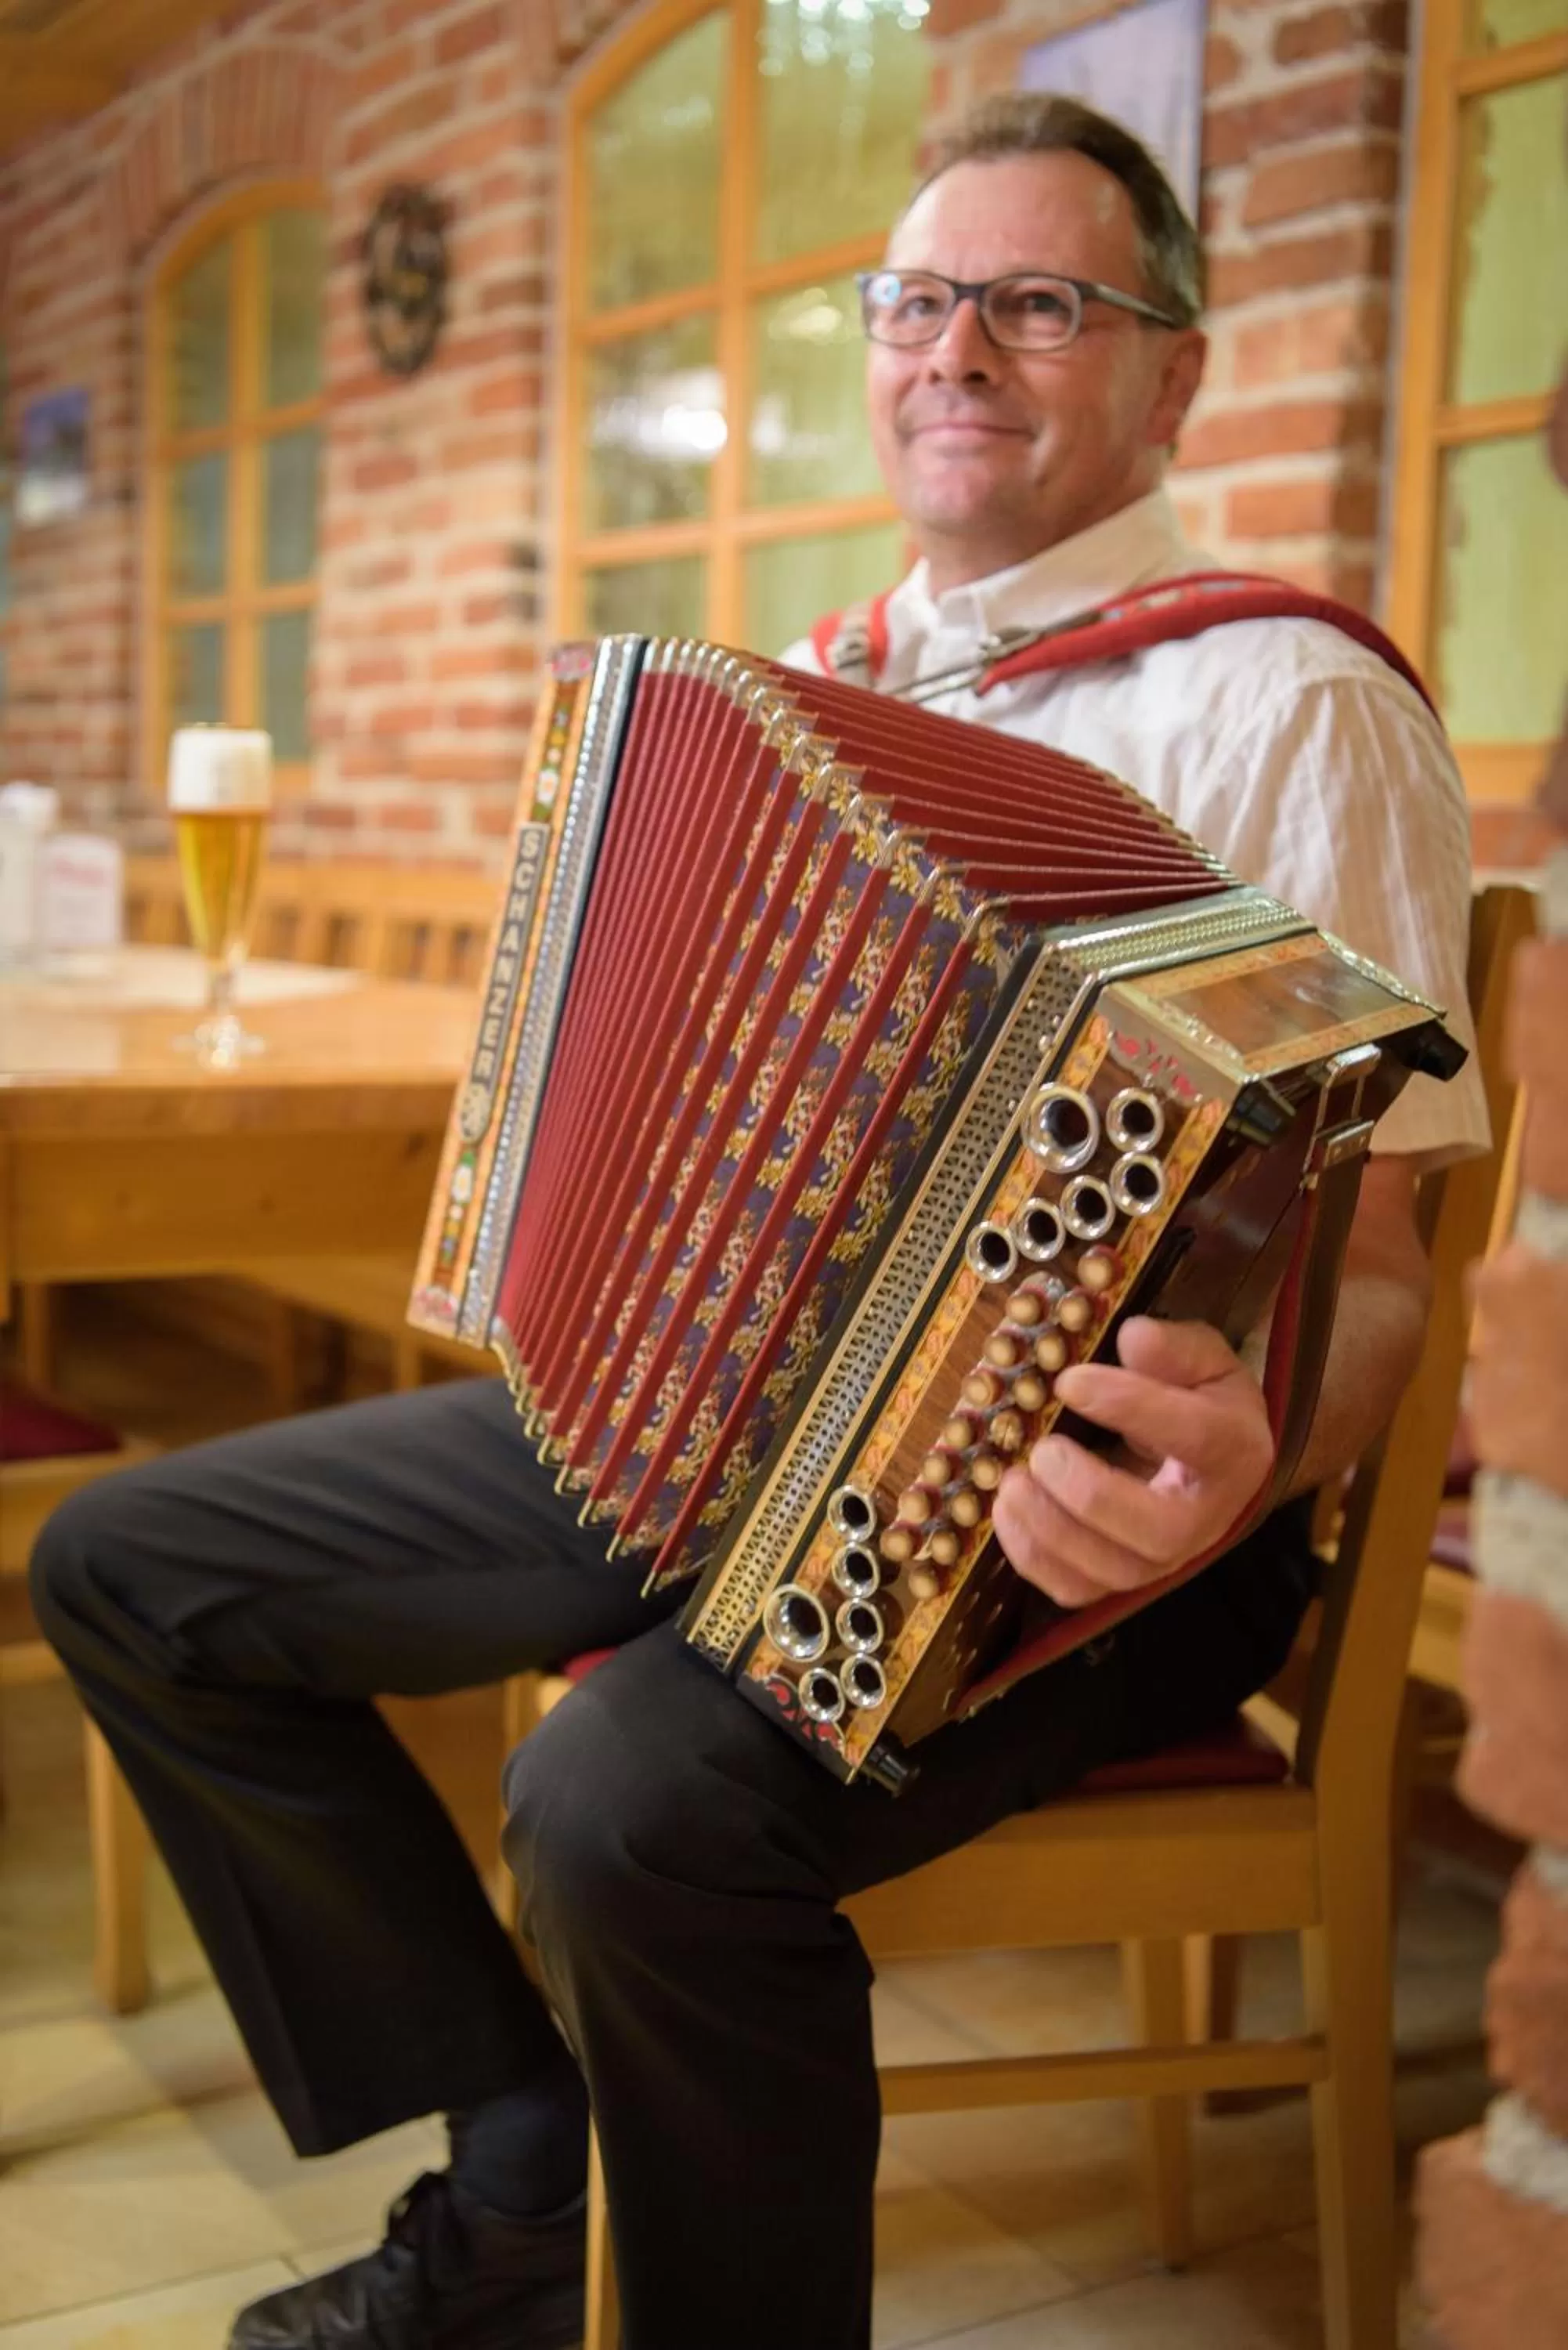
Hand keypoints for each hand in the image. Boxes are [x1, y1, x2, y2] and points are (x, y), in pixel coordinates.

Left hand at [991, 1317, 1275, 1608]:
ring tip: (1010, 1481)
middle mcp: (1206, 1518)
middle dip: (1089, 1494)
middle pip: (1158, 1531)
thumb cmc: (1198, 1399)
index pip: (1194, 1436)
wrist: (1204, 1459)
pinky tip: (1006, 1510)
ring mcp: (1163, 1559)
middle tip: (1041, 1452)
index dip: (1130, 1407)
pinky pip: (1075, 1590)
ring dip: (1049, 1531)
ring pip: (1111, 1572)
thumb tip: (1133, 1337)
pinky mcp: (1120, 1579)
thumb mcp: (1201, 1358)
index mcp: (1234, 1450)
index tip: (1070, 1381)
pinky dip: (1031, 1557)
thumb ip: (1174, 1347)